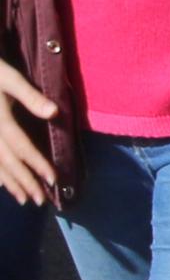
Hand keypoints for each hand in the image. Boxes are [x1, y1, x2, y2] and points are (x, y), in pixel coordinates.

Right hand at [0, 57, 51, 205]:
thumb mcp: (9, 78)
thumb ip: (30, 96)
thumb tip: (54, 112)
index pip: (21, 147)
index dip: (37, 164)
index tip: (53, 179)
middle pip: (8, 162)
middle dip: (25, 182)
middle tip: (40, 201)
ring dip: (9, 183)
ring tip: (24, 200)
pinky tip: (2, 184)